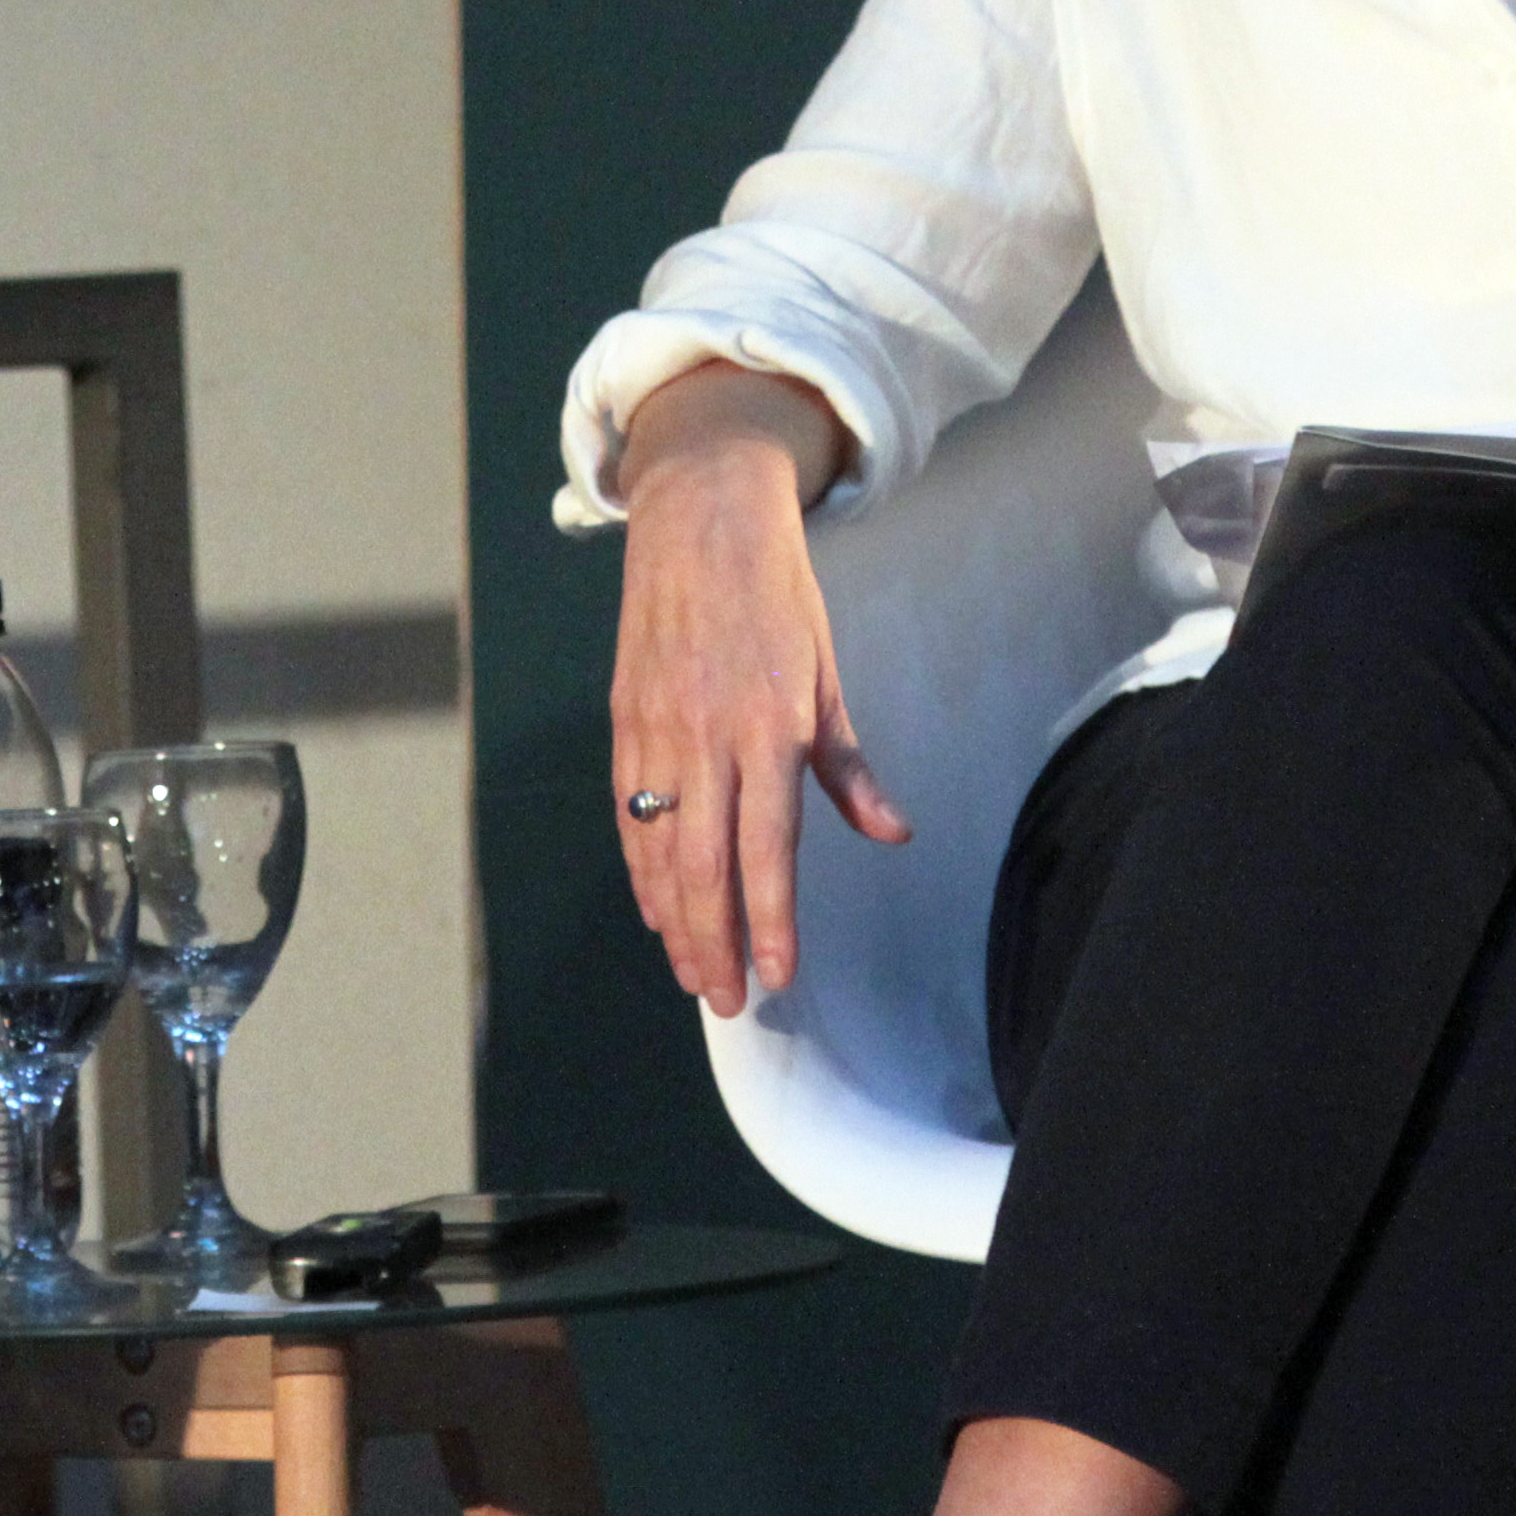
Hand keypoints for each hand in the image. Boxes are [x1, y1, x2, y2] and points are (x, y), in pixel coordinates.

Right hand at [608, 375, 906, 1016]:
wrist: (700, 515)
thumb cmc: (776, 593)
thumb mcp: (826, 672)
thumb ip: (849, 765)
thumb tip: (890, 833)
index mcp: (768, 723)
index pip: (767, 845)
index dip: (770, 917)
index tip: (777, 975)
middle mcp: (708, 733)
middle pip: (703, 863)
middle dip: (714, 941)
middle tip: (728, 1001)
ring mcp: (657, 727)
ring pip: (657, 848)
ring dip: (673, 920)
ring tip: (693, 973)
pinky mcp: (625, 718)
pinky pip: (627, 812)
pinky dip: (639, 868)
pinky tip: (654, 907)